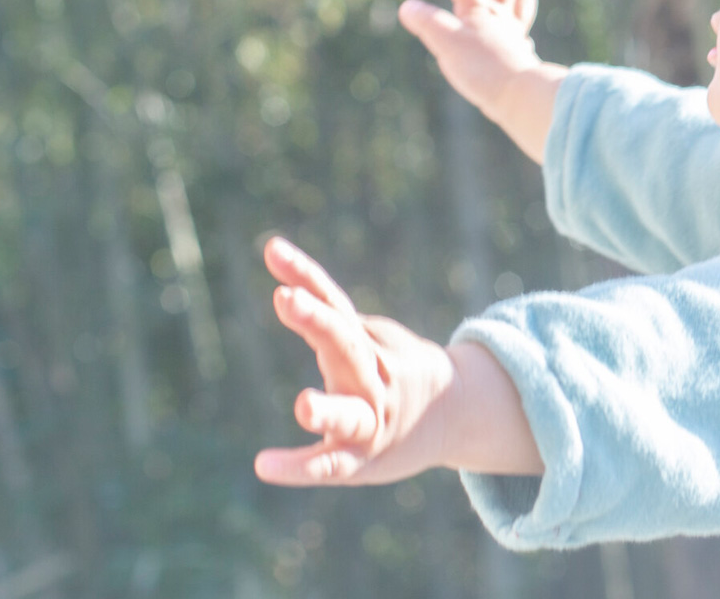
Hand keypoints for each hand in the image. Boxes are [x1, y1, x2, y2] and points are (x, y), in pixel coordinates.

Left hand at [254, 236, 543, 483]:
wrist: (456, 413)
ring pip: (350, 415)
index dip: (305, 277)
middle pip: (346, 345)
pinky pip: (333, 465)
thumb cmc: (394, 369)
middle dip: (318, 322)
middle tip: (287, 298)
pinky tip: (264, 466)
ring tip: (303, 405)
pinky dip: (301, 467)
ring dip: (329, 410)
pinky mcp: (362, 459)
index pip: (334, 303)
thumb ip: (322, 304)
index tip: (273, 252)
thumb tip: (279, 260)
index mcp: (369, 343)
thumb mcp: (369, 333)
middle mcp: (372, 377)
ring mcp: (371, 419)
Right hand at [399, 0, 566, 160]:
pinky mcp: (519, 52)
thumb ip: (427, 23)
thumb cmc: (484, 70)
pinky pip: (523, 25)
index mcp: (480, 8)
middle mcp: (501, 15)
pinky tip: (516, 25)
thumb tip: (407, 6)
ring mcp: (513, 32)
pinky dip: (518, 15)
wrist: (521, 97)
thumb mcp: (447, 44)